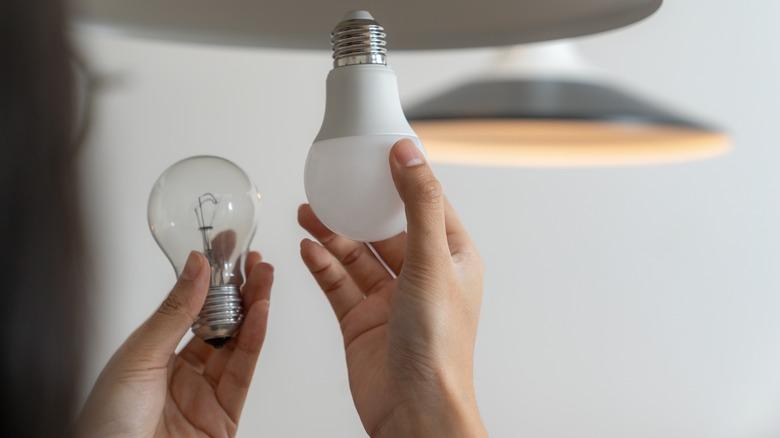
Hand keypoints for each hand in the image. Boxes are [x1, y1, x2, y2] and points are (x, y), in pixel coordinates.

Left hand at [77, 250, 272, 437]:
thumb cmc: (106, 425)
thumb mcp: (139, 356)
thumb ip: (175, 312)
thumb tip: (196, 266)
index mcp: (155, 355)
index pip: (192, 309)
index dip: (212, 279)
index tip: (226, 248)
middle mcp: (183, 372)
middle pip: (221, 324)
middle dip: (241, 290)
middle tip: (255, 260)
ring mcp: (206, 394)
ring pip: (238, 344)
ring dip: (254, 308)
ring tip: (265, 277)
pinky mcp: (224, 416)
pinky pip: (243, 372)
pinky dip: (254, 340)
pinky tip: (259, 313)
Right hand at [298, 139, 486, 436]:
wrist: (414, 410)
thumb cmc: (438, 345)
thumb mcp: (432, 261)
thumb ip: (418, 204)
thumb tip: (408, 154)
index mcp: (451, 259)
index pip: (426, 205)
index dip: (403, 178)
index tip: (377, 153)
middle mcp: (421, 277)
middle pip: (384, 229)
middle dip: (357, 207)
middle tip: (330, 184)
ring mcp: (390, 300)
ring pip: (357, 255)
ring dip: (333, 233)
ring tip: (307, 211)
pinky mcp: (362, 321)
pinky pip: (338, 284)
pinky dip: (322, 265)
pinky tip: (308, 248)